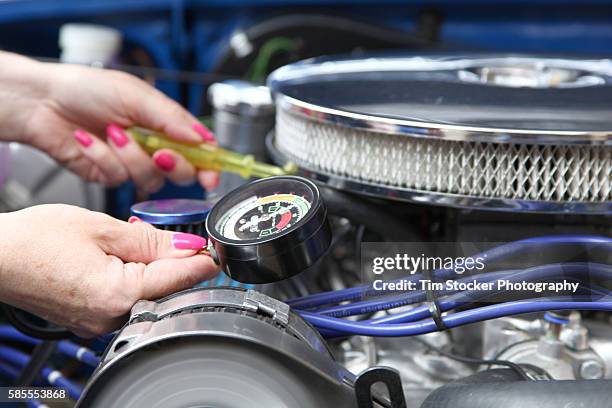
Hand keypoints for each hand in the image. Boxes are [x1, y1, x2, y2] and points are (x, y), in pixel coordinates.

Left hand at [0, 52, 218, 191]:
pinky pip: (118, 179)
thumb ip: (171, 119)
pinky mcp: (109, 175)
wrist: (42, 102)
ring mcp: (131, 163)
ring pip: (149, 179)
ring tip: (111, 133)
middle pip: (182, 172)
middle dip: (174, 166)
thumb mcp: (136, 95)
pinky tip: (89, 141)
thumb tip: (201, 138)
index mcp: (166, 124)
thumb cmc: (88, 89)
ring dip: (130, 156)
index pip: (198, 150)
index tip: (211, 174)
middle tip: (160, 153)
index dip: (209, 165)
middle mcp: (153, 146)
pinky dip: (103, 158)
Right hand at [0, 204, 218, 336]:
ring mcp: (99, 321)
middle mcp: (110, 316)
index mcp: (118, 294)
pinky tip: (125, 255)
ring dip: (154, 266)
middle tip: (180, 237)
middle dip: (176, 261)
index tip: (215, 250)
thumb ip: (152, 240)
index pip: (178, 278)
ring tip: (141, 240)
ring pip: (147, 292)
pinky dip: (134, 275)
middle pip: (165, 287)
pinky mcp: (90, 318)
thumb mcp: (102, 228)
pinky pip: (126, 297)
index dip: (202, 261)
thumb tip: (188, 246)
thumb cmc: (34, 240)